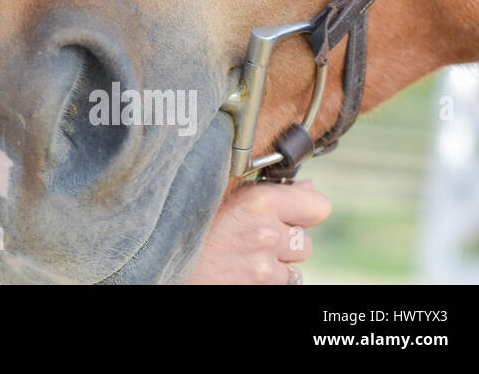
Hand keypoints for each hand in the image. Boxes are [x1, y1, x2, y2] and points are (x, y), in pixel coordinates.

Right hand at [188, 179, 331, 283]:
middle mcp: (267, 235)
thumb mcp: (222, 196)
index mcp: (258, 202)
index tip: (292, 212)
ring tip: (243, 255)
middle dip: (285, 241)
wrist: (159, 259)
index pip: (318, 207)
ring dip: (276, 264)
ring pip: (294, 269)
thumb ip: (266, 193)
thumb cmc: (185, 221)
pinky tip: (240, 270)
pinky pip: (280, 285)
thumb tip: (307, 189)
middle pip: (305, 242)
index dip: (305, 209)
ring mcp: (264, 269)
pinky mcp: (260, 290)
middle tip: (253, 237)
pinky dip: (265, 280)